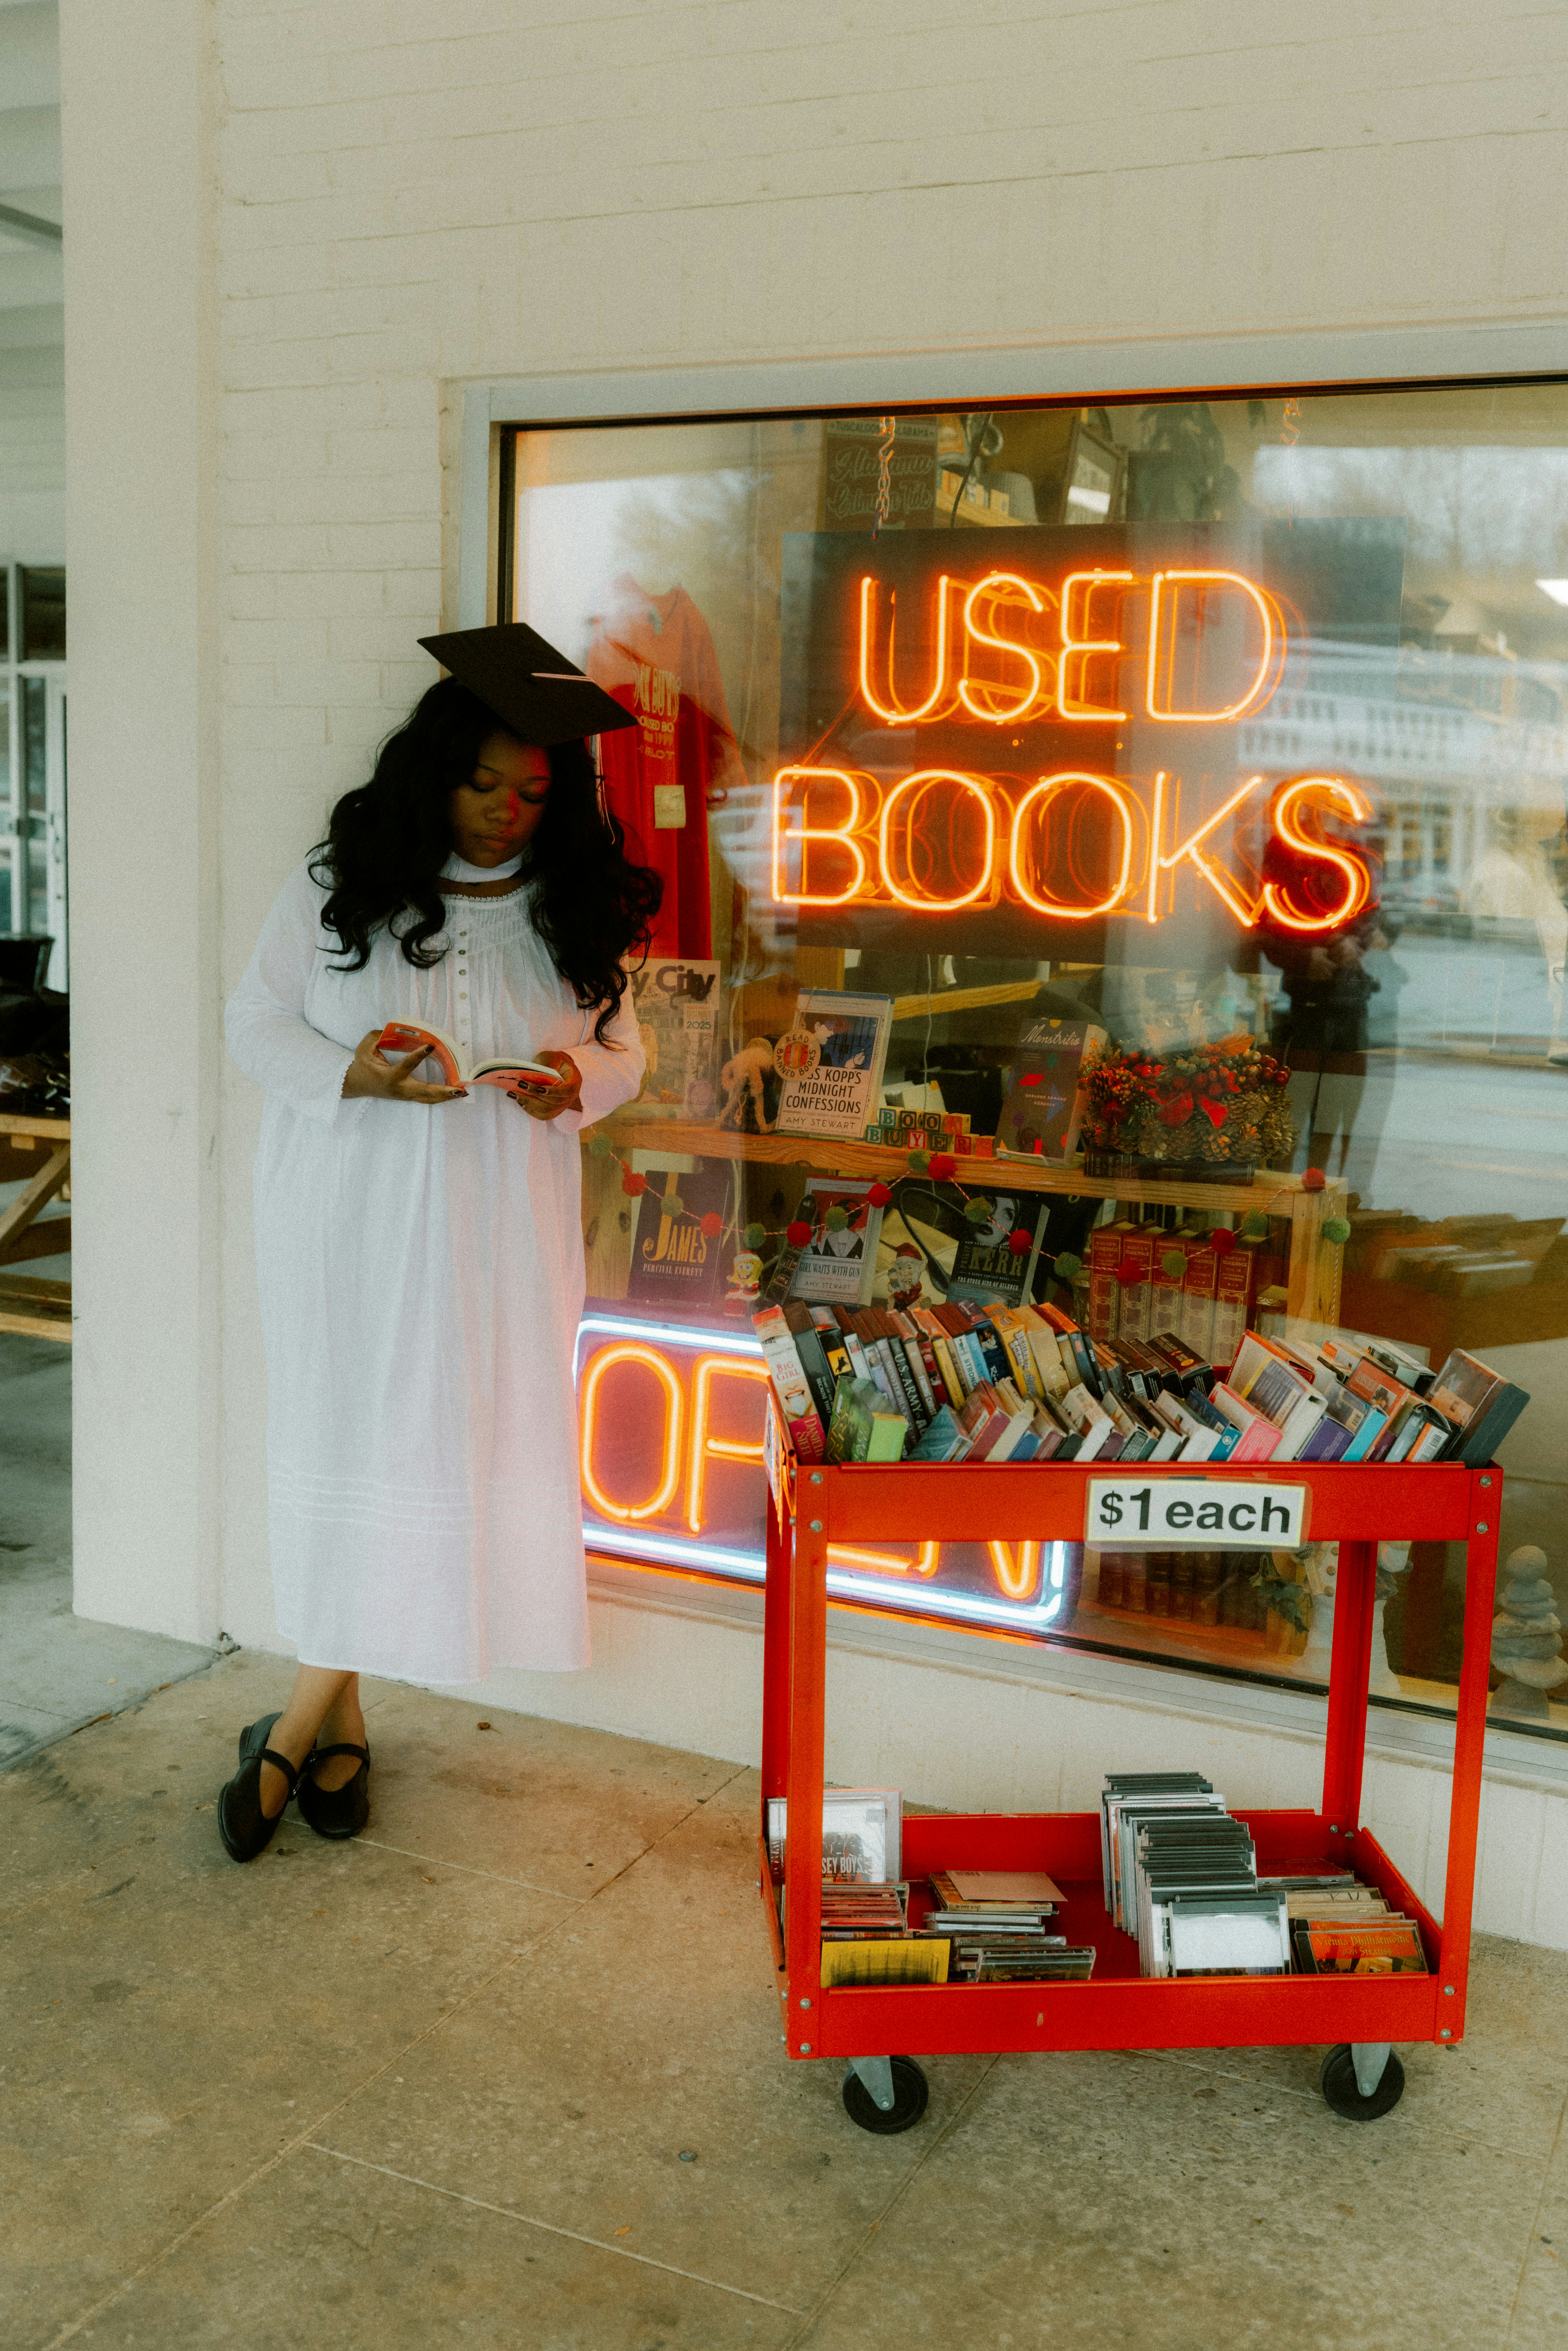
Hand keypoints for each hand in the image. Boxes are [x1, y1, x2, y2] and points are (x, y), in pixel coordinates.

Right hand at [342, 1030, 466, 1103]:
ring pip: (428, 1099)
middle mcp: (400, 1088)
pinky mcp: (408, 1097)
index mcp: (390, 1076)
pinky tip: (455, 1094)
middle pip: (425, 1092)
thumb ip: (378, 1036)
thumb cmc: (362, 1064)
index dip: (419, 1055)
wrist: (356, 1085)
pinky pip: (427, 1099)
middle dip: (443, 1092)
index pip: (407, 1065)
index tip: (431, 1046)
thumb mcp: (365, 1047)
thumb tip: (393, 1029)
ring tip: (463, 1092)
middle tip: (459, 1089)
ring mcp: (405, 1096)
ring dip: (446, 1097)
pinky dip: (441, 1098)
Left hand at [511, 1049, 581, 1120]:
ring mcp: (562, 1106)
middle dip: (535, 1095)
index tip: (540, 1088)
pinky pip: (542, 1115)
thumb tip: (535, 1073)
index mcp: (574, 1081)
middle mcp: (570, 1097)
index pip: (567, 1090)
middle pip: (554, 1102)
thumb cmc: (555, 1061)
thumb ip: (547, 1064)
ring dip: (529, 1104)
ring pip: (547, 1111)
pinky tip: (520, 1101)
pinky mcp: (553, 1111)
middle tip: (520, 1085)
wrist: (558, 1069)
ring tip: (514, 1094)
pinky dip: (530, 1110)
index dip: (554, 1092)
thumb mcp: (552, 1057)